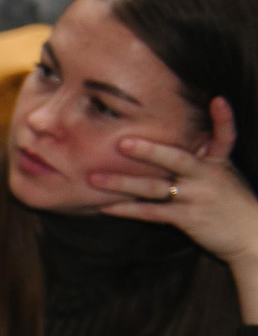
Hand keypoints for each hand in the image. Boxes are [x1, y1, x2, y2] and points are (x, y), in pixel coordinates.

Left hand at [91, 108, 257, 304]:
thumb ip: (205, 157)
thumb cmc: (231, 202)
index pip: (225, 136)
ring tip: (94, 178)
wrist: (251, 235)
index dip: (223, 118)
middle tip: (122, 142)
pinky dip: (127, 209)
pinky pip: (151, 212)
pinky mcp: (187, 218)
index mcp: (218, 161)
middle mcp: (207, 176)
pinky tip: (104, 206)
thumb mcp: (224, 174)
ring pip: (154, 188)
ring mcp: (196, 197)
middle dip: (149, 151)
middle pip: (177, 159)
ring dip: (122, 183)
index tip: (218, 100)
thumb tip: (181, 140)